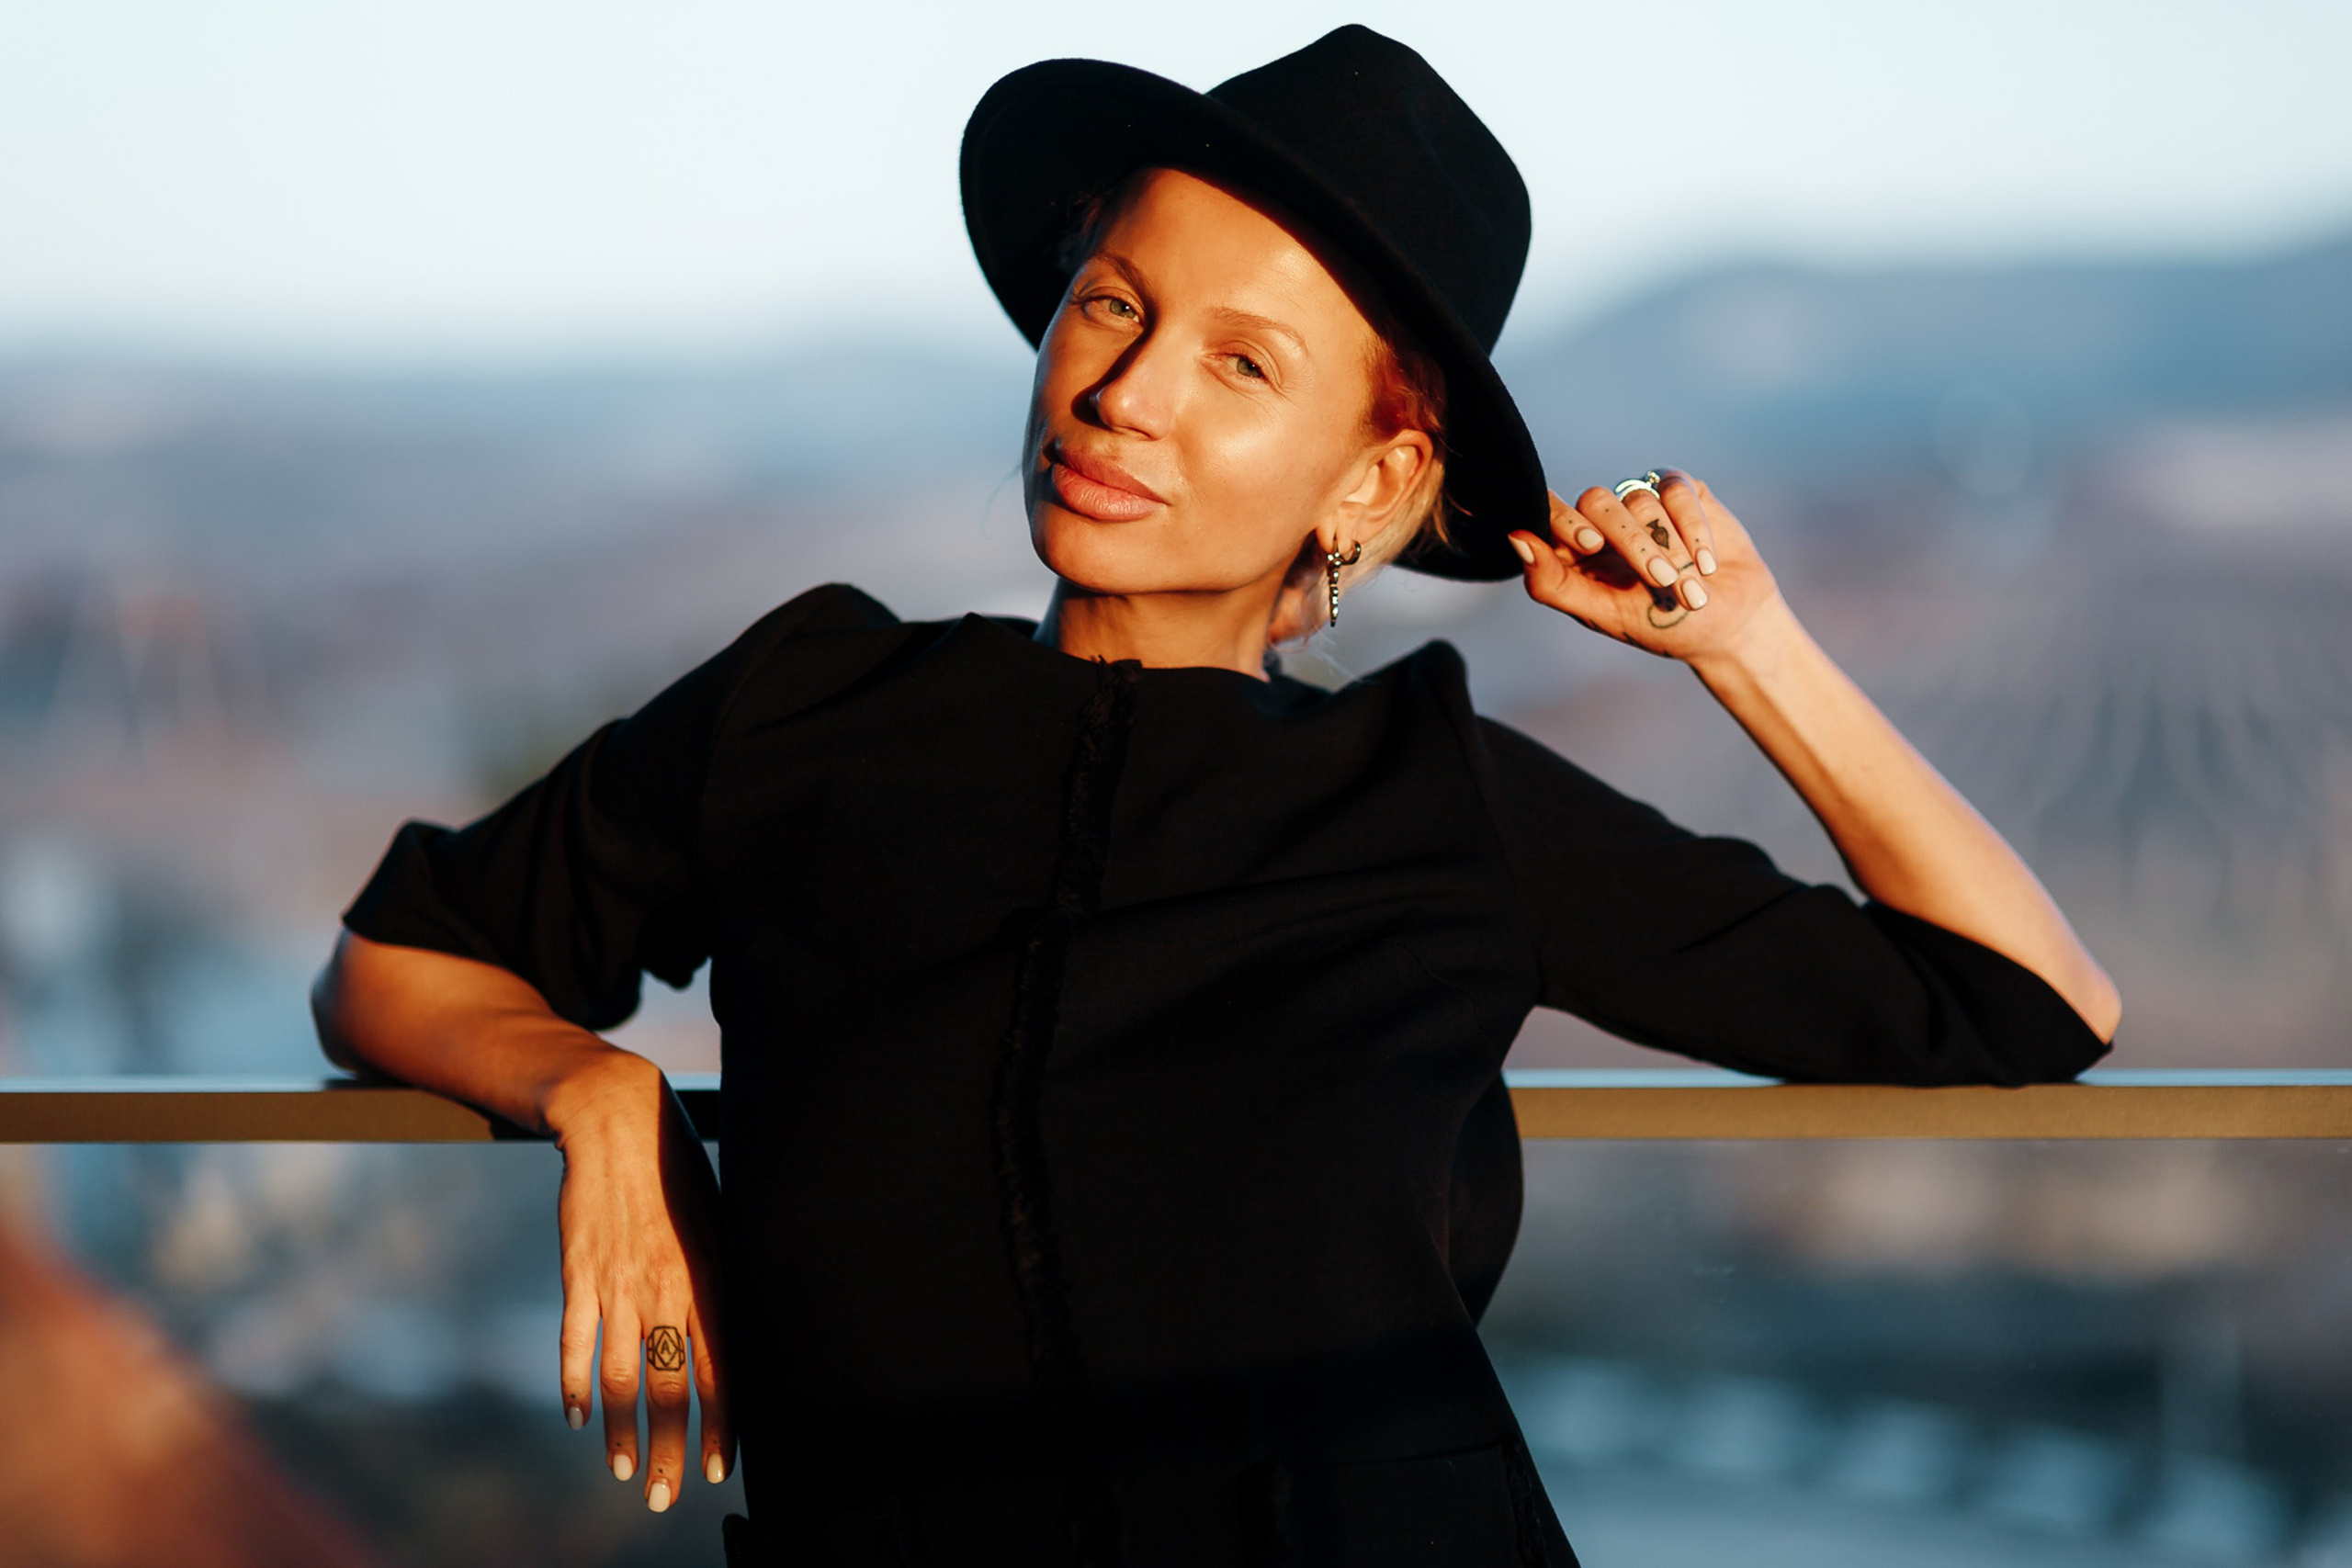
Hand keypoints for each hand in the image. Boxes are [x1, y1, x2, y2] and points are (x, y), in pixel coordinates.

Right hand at [547, 1051, 729, 1511]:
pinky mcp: (579, 1273)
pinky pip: (576, 1342)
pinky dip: (576, 1386)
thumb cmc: (680, 1175)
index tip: (720, 1471)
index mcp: (711, 1279)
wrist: (621, 1122)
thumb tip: (739, 1342)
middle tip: (667, 1498)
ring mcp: (620, 1283)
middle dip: (672, 1450)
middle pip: (670, 1387)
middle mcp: (668, 1288)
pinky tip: (578, 1418)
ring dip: (621, 1434)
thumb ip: (724, 1285)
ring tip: (625, 1472)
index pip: (722, 1370)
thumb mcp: (721, 1225)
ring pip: (620, 1378)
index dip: (723, 1426)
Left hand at [1507, 471, 1785, 665]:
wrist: (1727, 625)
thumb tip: (1515, 537)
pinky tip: (1707, 564)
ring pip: (1640, 498)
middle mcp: (1603, 519)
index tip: (1589, 543)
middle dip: (1632, 543)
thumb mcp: (1603, 613)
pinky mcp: (1681, 490)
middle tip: (1659, 579)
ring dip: (1671, 547)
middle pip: (1596, 501)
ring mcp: (1641, 500)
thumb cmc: (1659, 625)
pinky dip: (1694, 527)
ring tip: (1691, 590)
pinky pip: (1677, 489)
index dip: (1562, 518)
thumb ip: (1554, 582)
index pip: (1548, 512)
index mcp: (1573, 550)